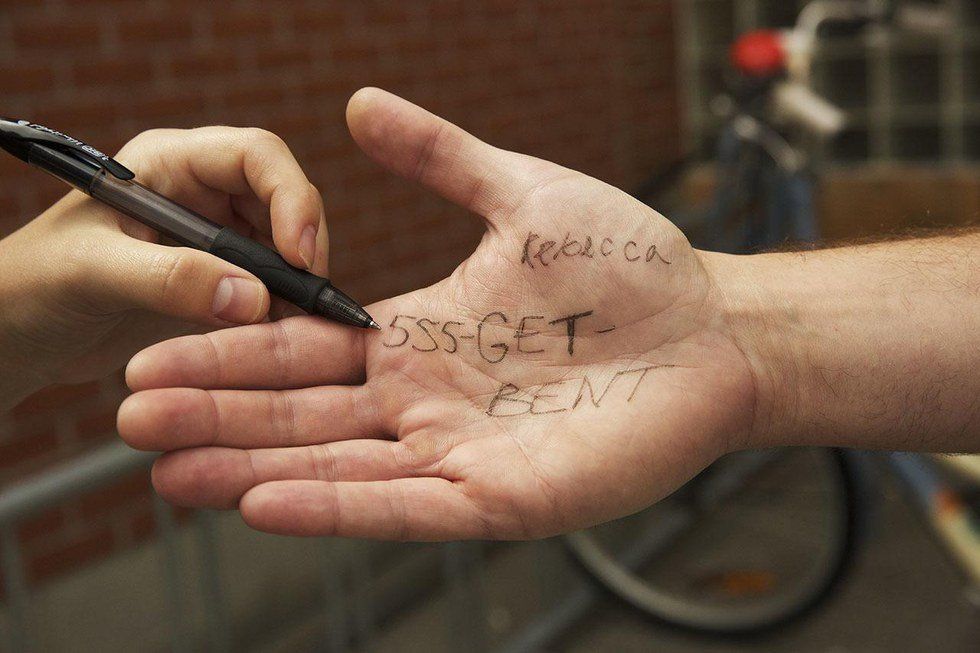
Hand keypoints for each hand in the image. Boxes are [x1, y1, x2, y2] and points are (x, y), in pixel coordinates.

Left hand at [0, 127, 327, 408]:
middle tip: (311, 299)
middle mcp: (201, 194)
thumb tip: (253, 296)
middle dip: (304, 247)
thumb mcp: (91, 275)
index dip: (291, 197)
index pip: (256, 156)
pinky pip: (269, 291)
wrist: (15, 336)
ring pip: (284, 250)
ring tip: (299, 327)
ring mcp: (213, 240)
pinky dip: (282, 313)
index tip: (300, 255)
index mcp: (171, 164)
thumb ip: (169, 279)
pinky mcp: (217, 284)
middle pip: (284, 202)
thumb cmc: (30, 287)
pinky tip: (281, 340)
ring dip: (296, 285)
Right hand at [118, 88, 756, 539]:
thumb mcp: (520, 194)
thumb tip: (359, 106)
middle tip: (130, 416)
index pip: (305, 348)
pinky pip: (403, 507)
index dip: (231, 350)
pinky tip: (261, 501)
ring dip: (248, 467)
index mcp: (422, 336)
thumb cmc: (632, 265)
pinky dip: (332, 507)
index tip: (157, 348)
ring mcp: (460, 453)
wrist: (716, 325)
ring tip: (166, 471)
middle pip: (301, 412)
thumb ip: (439, 158)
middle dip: (215, 413)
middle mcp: (427, 400)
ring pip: (336, 466)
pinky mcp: (501, 498)